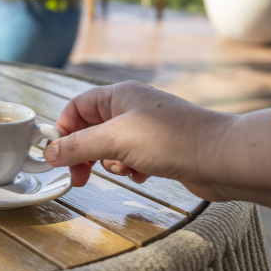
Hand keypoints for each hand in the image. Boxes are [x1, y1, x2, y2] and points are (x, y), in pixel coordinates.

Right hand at [44, 81, 232, 200]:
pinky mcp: (160, 148)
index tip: (57, 155)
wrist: (221, 158)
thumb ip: (78, 146)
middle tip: (80, 175)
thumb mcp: (115, 141)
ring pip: (110, 147)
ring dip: (110, 163)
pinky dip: (130, 169)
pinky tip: (142, 174)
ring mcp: (146, 128)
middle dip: (84, 153)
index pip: (77, 107)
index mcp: (119, 94)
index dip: (63, 130)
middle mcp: (132, 107)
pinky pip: (131, 158)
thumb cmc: (172, 140)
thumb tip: (49, 152)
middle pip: (91, 129)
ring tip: (124, 169)